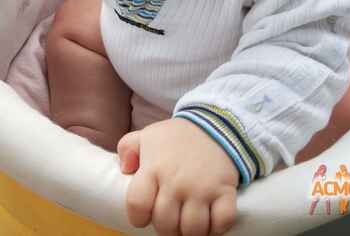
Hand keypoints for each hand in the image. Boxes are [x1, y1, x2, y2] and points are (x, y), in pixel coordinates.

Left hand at [117, 118, 238, 235]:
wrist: (215, 124)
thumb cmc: (177, 136)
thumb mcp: (148, 135)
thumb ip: (127, 148)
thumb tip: (124, 169)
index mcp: (154, 168)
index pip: (137, 206)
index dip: (138, 217)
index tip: (145, 214)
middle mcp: (177, 181)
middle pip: (165, 224)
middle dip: (165, 227)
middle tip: (170, 217)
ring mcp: (202, 187)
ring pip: (192, 230)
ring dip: (189, 231)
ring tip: (188, 220)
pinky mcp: (225, 190)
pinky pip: (222, 222)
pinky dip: (216, 228)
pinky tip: (210, 219)